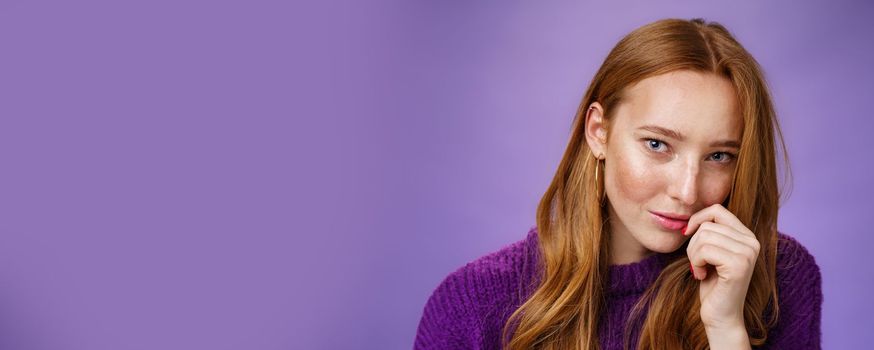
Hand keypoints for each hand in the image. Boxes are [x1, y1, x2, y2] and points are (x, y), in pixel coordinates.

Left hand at [684, 204, 759, 331]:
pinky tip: (703, 275)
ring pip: (704, 236)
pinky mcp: (739, 265)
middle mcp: (752, 242)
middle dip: (693, 244)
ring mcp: (748, 253)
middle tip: (698, 263)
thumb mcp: (711, 252)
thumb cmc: (712, 283)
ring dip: (694, 255)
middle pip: (707, 224)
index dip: (697, 218)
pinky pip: (704, 250)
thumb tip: (693, 214)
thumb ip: (710, 232)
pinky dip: (696, 263)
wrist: (720, 315)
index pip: (718, 209)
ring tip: (701, 269)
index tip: (687, 233)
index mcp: (747, 236)